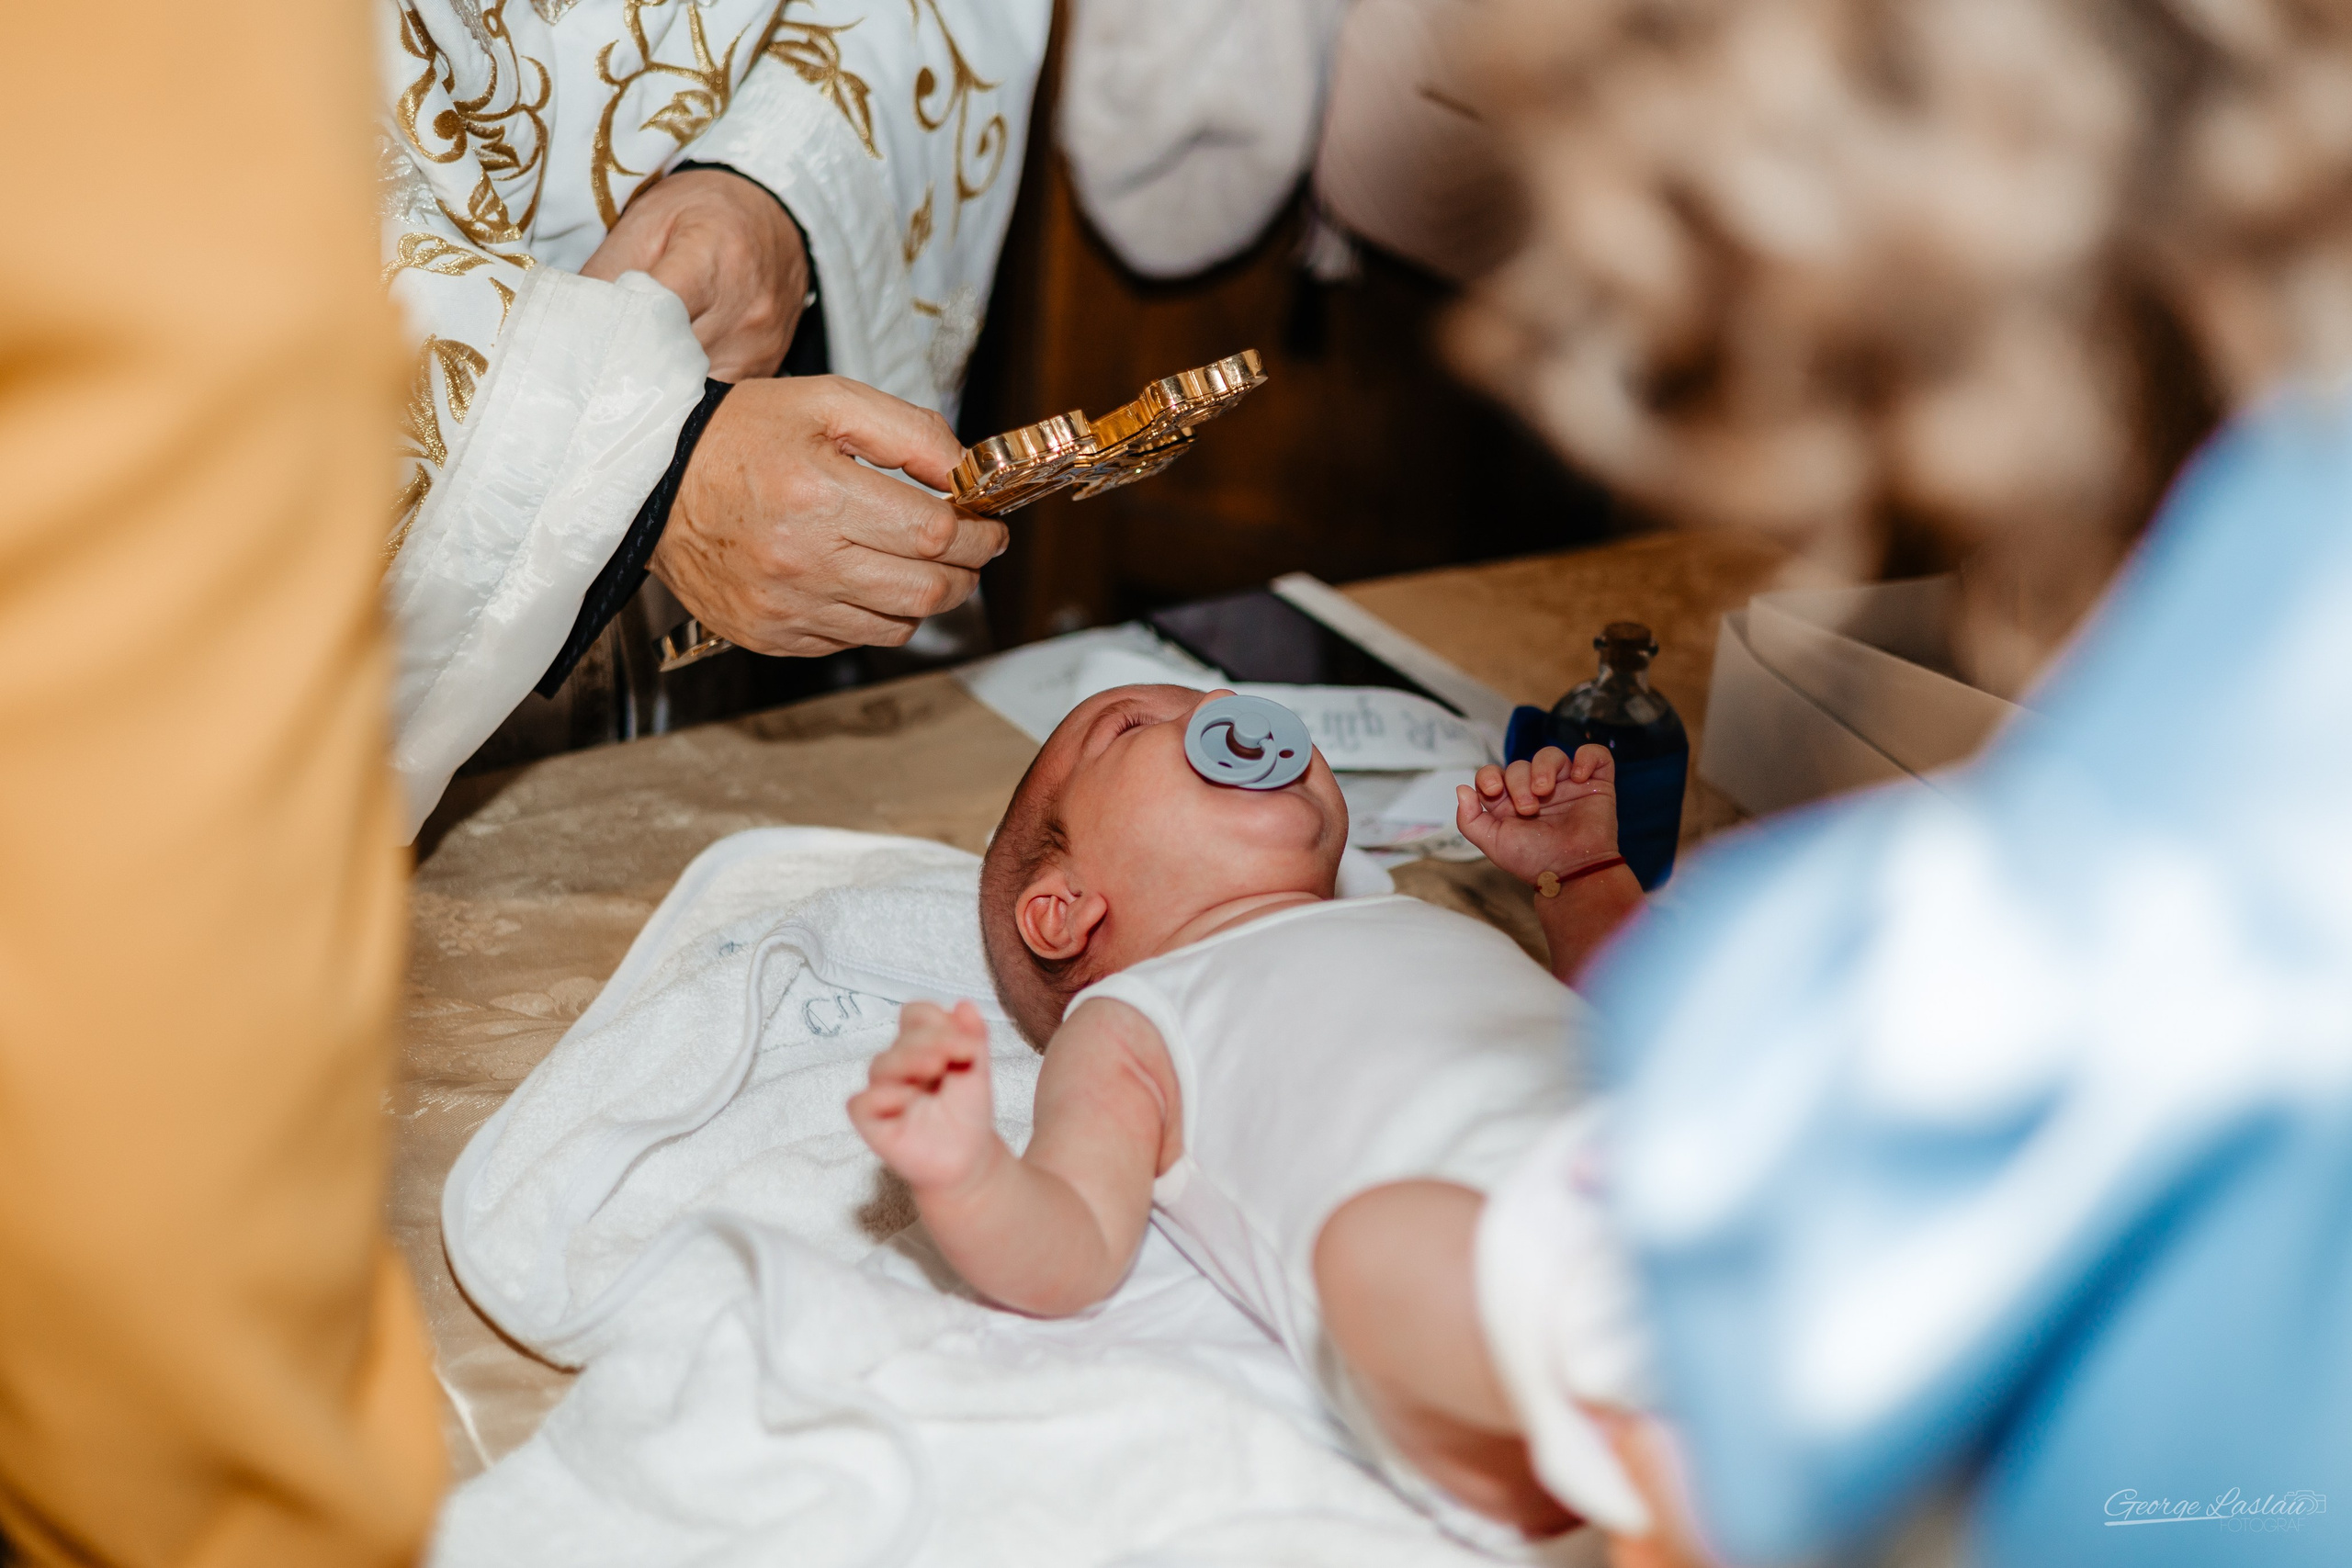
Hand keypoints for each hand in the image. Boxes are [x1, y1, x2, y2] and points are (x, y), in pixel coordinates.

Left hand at [582, 167, 808, 380]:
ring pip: (693, 388)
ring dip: (661, 383)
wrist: (775, 215)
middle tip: (604, 362)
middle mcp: (745, 309)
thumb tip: (573, 325)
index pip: (656, 315)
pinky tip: (675, 368)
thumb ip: (607, 270)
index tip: (593, 340)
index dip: (618, 332)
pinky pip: (719, 392)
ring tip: (640, 366)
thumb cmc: (703, 210)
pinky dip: (690, 387)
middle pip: (670, 360)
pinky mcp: (767, 367)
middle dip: (632, 363)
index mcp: (710, 259)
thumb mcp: (647, 219)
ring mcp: (760, 345)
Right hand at [655, 376, 1007, 654]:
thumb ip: (908, 431)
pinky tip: (866, 580)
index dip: (978, 533)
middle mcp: (803, 560)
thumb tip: (965, 473)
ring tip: (922, 565)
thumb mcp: (827, 402)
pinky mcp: (771, 635)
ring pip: (897, 625)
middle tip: (972, 550)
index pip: (935, 534)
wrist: (651, 481)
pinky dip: (876, 616)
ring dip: (927, 598)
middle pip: (928, 589)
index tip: (988, 525)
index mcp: (819, 495)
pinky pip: (851, 640)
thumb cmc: (738, 436)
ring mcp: (786, 606)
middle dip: (967, 571)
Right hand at [849, 1001, 1001, 1194]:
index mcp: (921, 1046)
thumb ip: (973, 1037)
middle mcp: (898, 1066)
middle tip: (959, 1056)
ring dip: (909, 1061)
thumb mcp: (978, 1070)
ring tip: (936, 1070)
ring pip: (880, 1065)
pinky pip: (861, 1104)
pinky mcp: (871, 1122)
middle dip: (932, 1041)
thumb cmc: (968, 1113)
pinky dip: (882, 1097)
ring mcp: (883, 1093)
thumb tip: (965, 1004)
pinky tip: (907, 1101)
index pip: (916, 1015)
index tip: (969, 1044)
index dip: (938, 1021)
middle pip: (902, 1039)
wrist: (969, 1160)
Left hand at [1455, 744, 1621, 887]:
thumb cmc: (1533, 861)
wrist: (1571, 872)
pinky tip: (1579, 777)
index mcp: (1510, 802)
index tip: (1493, 791)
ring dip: (1544, 767)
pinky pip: (1594, 754)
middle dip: (1518, 782)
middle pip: (1520, 765)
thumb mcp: (1492, 843)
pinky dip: (1587, 757)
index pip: (1493, 773)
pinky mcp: (1595, 783)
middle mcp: (1536, 789)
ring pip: (1551, 754)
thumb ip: (1470, 819)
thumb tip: (1461, 789)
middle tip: (1528, 808)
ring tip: (1545, 791)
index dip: (1489, 775)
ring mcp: (1566, 785)